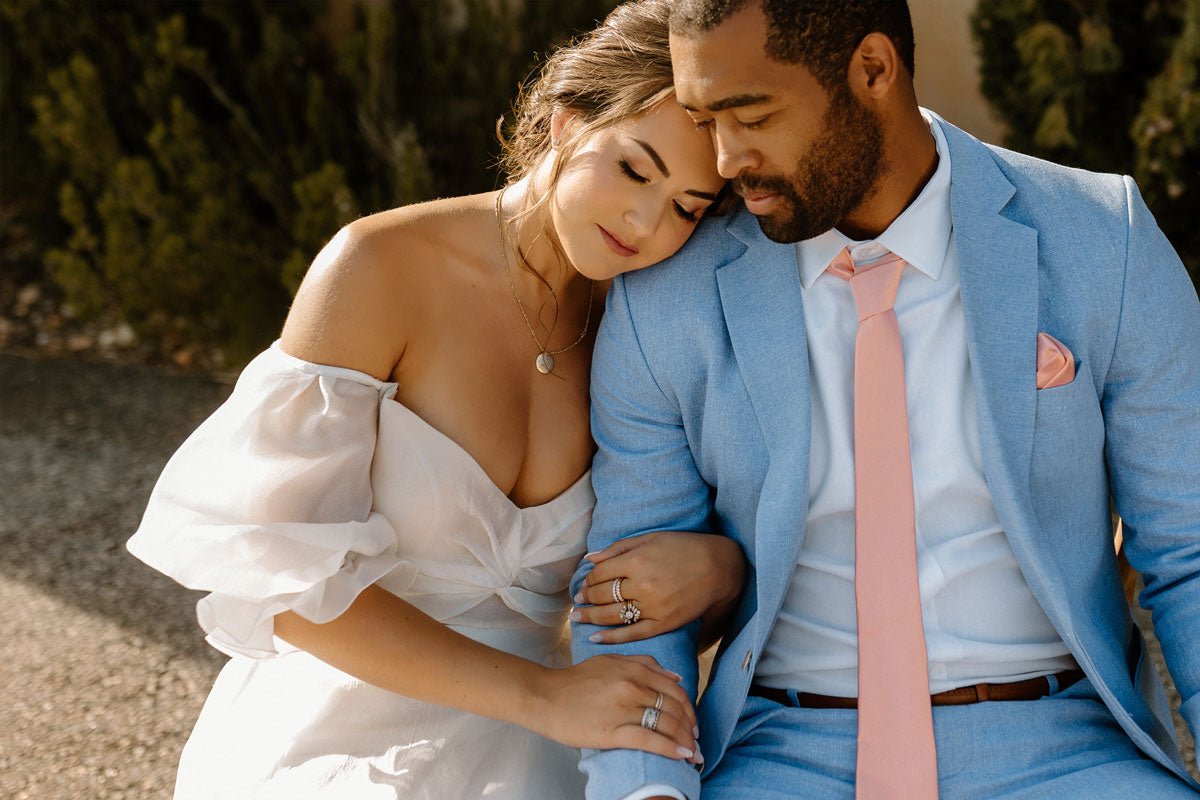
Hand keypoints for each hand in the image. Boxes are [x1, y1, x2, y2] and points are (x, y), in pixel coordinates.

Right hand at [521, 655, 701, 763]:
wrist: (545, 696)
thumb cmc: (577, 680)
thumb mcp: (611, 661)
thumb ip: (644, 664)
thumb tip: (675, 677)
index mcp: (634, 669)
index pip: (674, 690)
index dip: (688, 707)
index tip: (692, 720)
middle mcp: (632, 686)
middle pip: (674, 708)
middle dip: (690, 726)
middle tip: (696, 739)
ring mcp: (623, 709)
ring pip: (666, 724)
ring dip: (685, 740)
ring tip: (693, 751)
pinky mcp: (613, 731)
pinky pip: (650, 740)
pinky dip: (671, 749)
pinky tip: (682, 755)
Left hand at [573, 531, 744, 643]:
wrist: (718, 568)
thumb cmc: (683, 548)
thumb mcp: (650, 538)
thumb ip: (618, 548)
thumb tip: (590, 559)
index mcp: (637, 560)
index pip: (601, 573)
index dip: (588, 579)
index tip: (583, 584)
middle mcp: (642, 584)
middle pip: (603, 595)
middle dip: (586, 598)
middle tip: (577, 601)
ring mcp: (653, 606)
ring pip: (612, 616)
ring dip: (591, 617)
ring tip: (577, 617)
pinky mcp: (663, 623)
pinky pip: (632, 634)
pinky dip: (611, 638)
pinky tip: (594, 638)